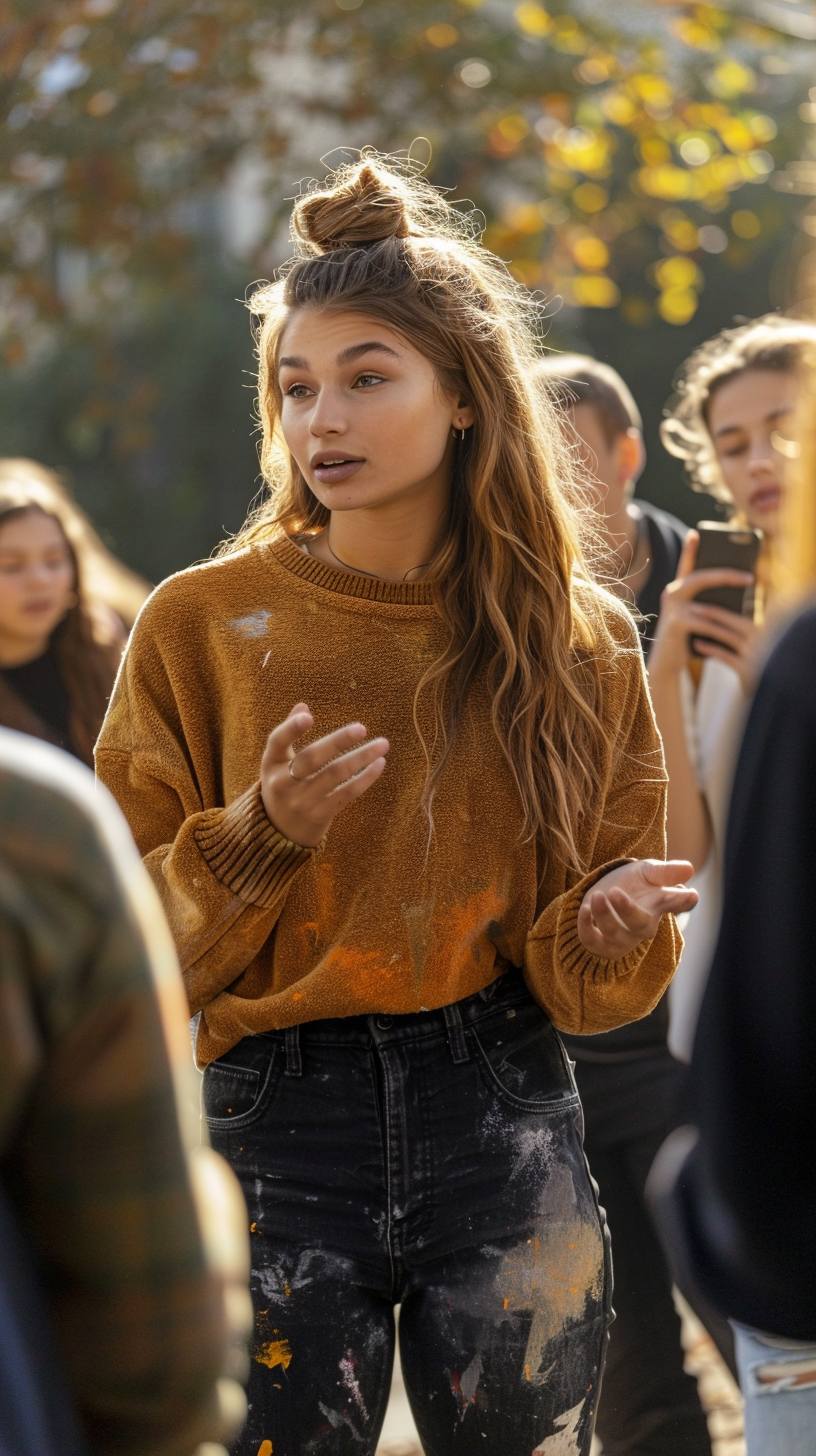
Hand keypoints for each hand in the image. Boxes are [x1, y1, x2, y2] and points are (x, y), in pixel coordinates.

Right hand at [261, 702, 389, 847]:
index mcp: (271, 764)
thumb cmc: (282, 785)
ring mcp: (303, 801)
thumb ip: (288, 734)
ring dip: (361, 758)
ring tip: (382, 744)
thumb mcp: (277, 762)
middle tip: (361, 728)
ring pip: (334, 775)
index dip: (291, 729)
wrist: (280, 831)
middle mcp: (283, 783)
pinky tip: (379, 763)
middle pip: (311, 758)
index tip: (309, 716)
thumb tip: (303, 706)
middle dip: (337, 742)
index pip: (277, 742)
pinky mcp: (321, 814)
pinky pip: (347, 793)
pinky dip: (365, 778)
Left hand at [577, 859, 697, 959]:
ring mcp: (622, 938)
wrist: (605, 894)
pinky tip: (584, 909)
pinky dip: (586, 927)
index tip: (689, 895)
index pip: (674, 903)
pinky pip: (592, 941)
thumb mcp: (648, 871)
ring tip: (596, 895)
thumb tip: (689, 869)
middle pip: (640, 924)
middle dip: (627, 910)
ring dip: (604, 916)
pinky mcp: (600, 944)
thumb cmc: (633, 884)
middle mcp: (642, 926)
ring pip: (614, 934)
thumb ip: (665, 871)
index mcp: (659, 905)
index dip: (682, 900)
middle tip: (615, 892)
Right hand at [649, 531, 757, 691]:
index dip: (690, 549)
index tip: (694, 532)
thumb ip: (708, 604)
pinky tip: (736, 632)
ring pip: (707, 602)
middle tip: (750, 577)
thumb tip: (735, 595)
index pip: (685, 565)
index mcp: (676, 590)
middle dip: (727, 575)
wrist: (667, 663)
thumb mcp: (697, 618)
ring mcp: (672, 608)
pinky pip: (706, 622)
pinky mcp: (676, 624)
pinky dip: (722, 628)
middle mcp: (671, 594)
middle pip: (701, 577)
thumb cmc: (686, 639)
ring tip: (749, 615)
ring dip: (731, 608)